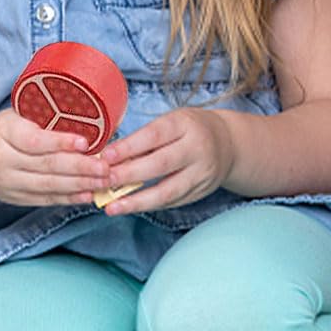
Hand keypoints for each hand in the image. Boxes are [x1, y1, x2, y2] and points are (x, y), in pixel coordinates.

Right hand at [0, 108, 109, 207]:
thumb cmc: (5, 131)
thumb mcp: (16, 115)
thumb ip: (43, 117)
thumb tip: (88, 119)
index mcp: (2, 132)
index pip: (34, 140)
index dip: (61, 142)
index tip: (86, 142)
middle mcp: (2, 160)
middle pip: (46, 165)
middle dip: (80, 167)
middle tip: (105, 167)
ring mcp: (8, 183)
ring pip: (49, 185)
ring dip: (80, 184)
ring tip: (103, 181)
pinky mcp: (16, 198)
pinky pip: (46, 199)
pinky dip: (69, 198)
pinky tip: (88, 194)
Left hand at [101, 108, 236, 211]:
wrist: (228, 144)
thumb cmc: (188, 129)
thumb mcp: (169, 122)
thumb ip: (143, 138)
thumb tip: (107, 157)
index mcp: (184, 125)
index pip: (153, 136)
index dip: (128, 148)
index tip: (105, 158)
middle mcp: (197, 149)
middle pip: (160, 165)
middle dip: (128, 175)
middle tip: (102, 182)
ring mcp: (202, 174)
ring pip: (168, 191)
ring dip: (136, 201)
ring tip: (111, 207)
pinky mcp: (201, 192)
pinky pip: (172, 202)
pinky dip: (148, 206)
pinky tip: (129, 207)